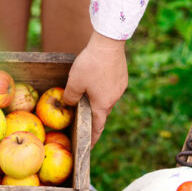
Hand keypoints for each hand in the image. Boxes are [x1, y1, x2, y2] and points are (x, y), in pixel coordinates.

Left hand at [62, 31, 127, 146]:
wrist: (109, 43)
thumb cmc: (90, 65)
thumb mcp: (74, 83)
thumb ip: (70, 97)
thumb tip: (69, 104)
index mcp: (102, 105)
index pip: (97, 127)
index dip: (92, 139)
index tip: (89, 147)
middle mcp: (114, 99)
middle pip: (101, 112)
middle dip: (93, 116)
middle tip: (83, 116)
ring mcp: (120, 88)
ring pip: (106, 99)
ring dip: (97, 100)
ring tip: (87, 94)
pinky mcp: (122, 77)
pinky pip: (110, 88)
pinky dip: (102, 88)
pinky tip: (95, 79)